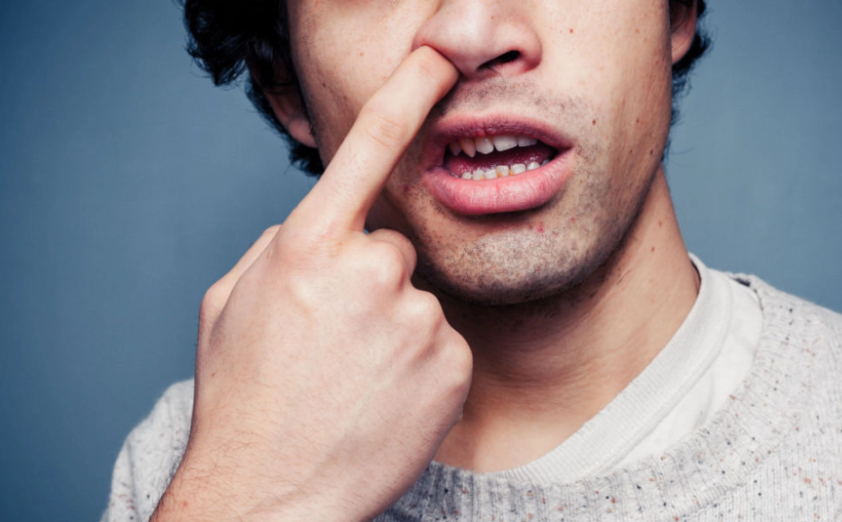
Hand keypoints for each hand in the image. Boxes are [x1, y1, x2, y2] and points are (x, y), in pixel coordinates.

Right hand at [152, 47, 467, 521]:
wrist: (272, 495)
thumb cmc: (244, 400)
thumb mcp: (231, 305)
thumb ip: (280, 248)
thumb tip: (319, 225)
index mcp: (307, 248)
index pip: (366, 152)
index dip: (405, 97)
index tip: (437, 63)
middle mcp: (369, 271)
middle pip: (392, 249)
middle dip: (368, 284)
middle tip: (333, 342)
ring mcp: (418, 318)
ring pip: (416, 301)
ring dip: (392, 329)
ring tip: (352, 380)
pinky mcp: (453, 363)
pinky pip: (443, 343)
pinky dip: (419, 365)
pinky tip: (383, 398)